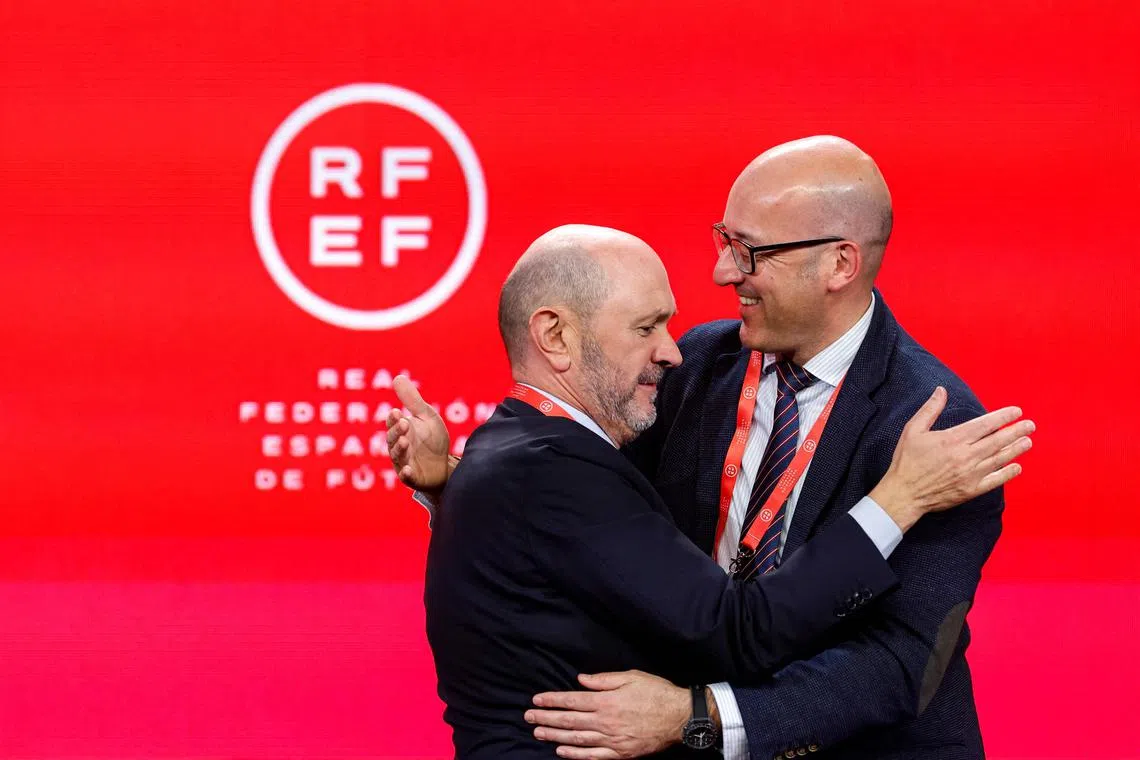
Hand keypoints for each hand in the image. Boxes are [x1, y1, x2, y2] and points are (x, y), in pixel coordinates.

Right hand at [385, 375, 451, 492]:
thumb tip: (397, 377)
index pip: (393, 424)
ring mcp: (404, 463)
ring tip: (404, 441)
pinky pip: (406, 477)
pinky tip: (408, 470)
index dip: (394, 419)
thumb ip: (412, 400)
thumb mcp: (426, 417)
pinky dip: (406, 474)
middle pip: (393, 439)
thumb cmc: (432, 440)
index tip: (397, 412)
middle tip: (403, 423)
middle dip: (397, 431)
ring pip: (398, 457)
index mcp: (401, 431)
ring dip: (399, 449)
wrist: (444, 466)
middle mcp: (399, 447)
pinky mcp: (412, 478)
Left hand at [525, 671, 691, 758]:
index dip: (552, 701)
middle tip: (528, 718)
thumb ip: (603, 679)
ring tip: (538, 733)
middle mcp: (605, 721)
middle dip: (546, 719)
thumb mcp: (630, 677)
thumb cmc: (656, 692)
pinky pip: (593, 756)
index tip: (536, 700)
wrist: (679, 717)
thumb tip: (580, 679)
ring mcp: (612, 740)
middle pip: (569, 721)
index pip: (572, 700)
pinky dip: (575, 755)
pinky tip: (562, 752)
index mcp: (606, 701)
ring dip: (555, 737)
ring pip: (577, 739)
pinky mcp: (620, 753)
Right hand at [870, 387, 1034, 530]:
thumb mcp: (913, 430)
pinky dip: (1007, 473)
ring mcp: (971, 474)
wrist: (903, 493)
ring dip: (1016, 449)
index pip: (985, 424)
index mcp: (953, 439)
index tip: (1016, 412)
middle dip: (1016, 431)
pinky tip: (1017, 467)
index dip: (1003, 417)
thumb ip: (930, 409)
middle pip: (998, 440)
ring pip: (1000, 459)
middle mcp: (966, 455)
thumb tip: (941, 390)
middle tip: (1030, 425)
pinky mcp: (971, 490)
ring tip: (1028, 441)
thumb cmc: (906, 460)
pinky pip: (994, 480)